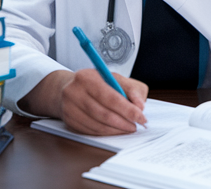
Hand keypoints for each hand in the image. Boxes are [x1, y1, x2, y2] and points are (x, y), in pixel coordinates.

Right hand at [23, 69, 147, 135]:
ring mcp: (69, 108)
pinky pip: (91, 132)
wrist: (69, 88)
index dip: (128, 110)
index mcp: (86, 77)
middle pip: (104, 114)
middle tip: (136, 125)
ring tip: (127, 128)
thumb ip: (131, 89)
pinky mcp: (69, 121)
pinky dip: (106, 133)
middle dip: (124, 123)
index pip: (111, 98)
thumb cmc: (95, 82)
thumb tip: (140, 106)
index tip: (141, 117)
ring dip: (117, 130)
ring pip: (98, 126)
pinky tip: (115, 130)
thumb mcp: (114, 78)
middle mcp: (74, 92)